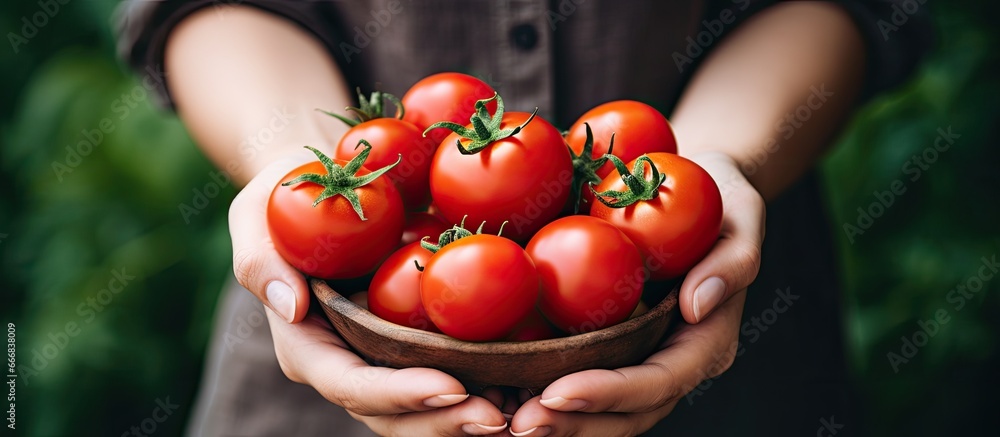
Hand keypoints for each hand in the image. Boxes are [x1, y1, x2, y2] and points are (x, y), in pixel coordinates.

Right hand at [231, 159, 507, 435]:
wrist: (324, 182)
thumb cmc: (286, 194)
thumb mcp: (255, 215)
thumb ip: (264, 262)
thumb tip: (293, 307)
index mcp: (308, 345)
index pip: (351, 384)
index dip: (398, 393)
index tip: (448, 386)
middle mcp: (348, 363)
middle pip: (393, 414)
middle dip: (443, 421)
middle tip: (498, 418)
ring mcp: (385, 357)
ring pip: (426, 409)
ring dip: (469, 417)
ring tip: (522, 411)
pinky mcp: (418, 341)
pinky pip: (452, 375)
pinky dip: (486, 386)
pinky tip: (528, 385)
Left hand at [507, 152, 764, 435]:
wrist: (694, 193)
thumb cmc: (721, 200)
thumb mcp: (742, 214)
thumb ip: (732, 261)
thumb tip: (698, 306)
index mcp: (707, 342)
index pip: (658, 381)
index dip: (610, 393)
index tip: (558, 392)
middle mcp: (673, 362)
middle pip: (627, 413)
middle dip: (575, 425)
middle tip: (520, 423)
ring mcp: (641, 359)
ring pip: (602, 412)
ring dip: (558, 423)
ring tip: (504, 421)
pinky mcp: (611, 347)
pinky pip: (581, 380)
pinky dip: (545, 395)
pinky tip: (501, 394)